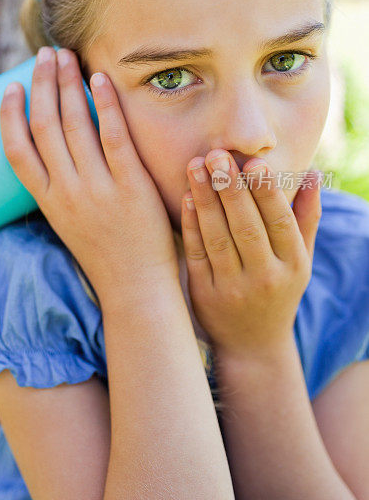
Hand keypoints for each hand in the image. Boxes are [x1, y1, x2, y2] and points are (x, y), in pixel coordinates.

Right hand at [0, 46, 179, 298]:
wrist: (136, 289)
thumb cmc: (104, 254)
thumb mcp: (68, 223)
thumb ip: (61, 189)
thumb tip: (60, 151)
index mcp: (46, 201)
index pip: (15, 150)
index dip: (9, 114)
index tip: (13, 85)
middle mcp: (65, 192)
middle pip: (44, 126)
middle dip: (42, 83)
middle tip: (45, 54)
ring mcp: (97, 189)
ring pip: (73, 124)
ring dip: (68, 84)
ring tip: (67, 56)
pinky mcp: (130, 186)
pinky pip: (114, 137)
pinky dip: (104, 105)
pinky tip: (101, 79)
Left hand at [180, 150, 321, 358]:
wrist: (252, 344)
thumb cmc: (279, 290)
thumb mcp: (301, 258)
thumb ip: (306, 216)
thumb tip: (312, 173)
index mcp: (293, 265)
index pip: (280, 223)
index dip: (266, 192)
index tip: (253, 162)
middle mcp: (264, 277)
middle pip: (246, 227)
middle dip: (231, 188)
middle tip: (216, 154)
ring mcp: (232, 288)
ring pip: (217, 237)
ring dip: (206, 199)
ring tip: (196, 166)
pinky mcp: (203, 293)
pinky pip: (196, 253)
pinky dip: (190, 225)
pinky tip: (187, 197)